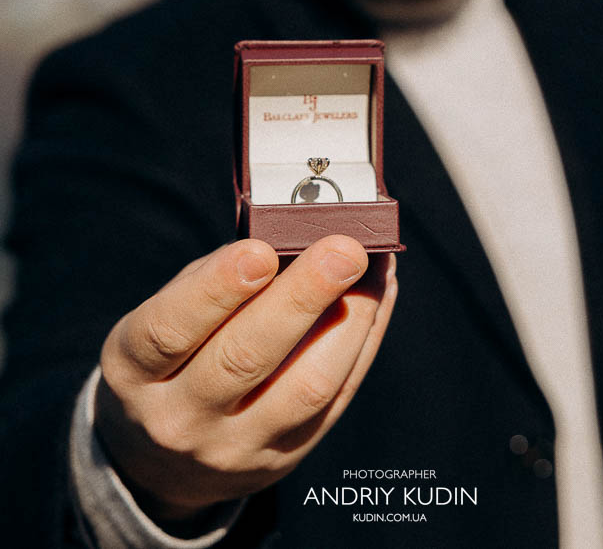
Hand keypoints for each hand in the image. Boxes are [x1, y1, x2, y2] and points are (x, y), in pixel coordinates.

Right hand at [95, 236, 395, 524]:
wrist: (160, 460)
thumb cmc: (171, 356)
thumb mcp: (163, 314)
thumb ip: (216, 278)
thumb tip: (291, 234)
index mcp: (133, 371)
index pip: (170, 331)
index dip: (217, 289)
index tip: (260, 250)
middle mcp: (178, 418)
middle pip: (244, 359)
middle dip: (301, 297)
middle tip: (343, 249)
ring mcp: (233, 448)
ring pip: (304, 389)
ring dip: (349, 322)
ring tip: (374, 269)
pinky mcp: (283, 459)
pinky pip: (335, 400)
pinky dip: (363, 342)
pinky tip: (377, 296)